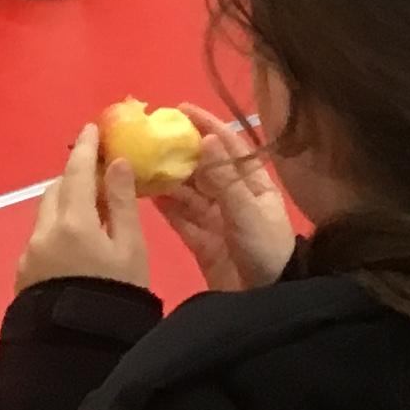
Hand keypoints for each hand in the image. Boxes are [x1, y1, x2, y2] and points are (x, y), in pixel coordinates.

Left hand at [14, 121, 151, 292]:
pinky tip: (76, 243)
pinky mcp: (23, 272)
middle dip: (75, 176)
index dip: (85, 147)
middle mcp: (43, 231)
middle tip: (99, 173)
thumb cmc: (116, 295)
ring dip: (65, 202)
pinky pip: (41, 237)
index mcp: (73, 221)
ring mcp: (29, 253)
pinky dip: (57, 227)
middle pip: (56, 189)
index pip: (77, 171)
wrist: (79, 349)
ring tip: (91, 211)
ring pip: (46, 213)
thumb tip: (116, 162)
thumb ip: (123, 203)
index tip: (92, 128)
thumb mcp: (131, 248)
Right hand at [151, 104, 296, 293]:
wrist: (267, 301)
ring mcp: (217, 219)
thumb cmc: (267, 250)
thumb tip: (206, 138)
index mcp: (255, 184)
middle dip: (180, 152)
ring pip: (188, 193)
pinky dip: (165, 206)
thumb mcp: (248, 212)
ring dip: (168, 179)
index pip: (230, 146)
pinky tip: (145, 192)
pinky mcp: (201, 241)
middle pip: (203, 168)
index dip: (208, 125)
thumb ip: (225, 179)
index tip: (181, 109)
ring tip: (142, 162)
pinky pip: (180, 218)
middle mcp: (234, 197)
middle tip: (150, 136)